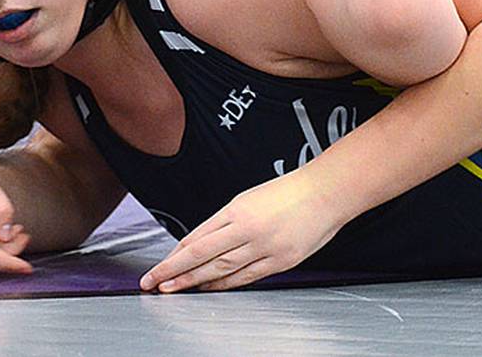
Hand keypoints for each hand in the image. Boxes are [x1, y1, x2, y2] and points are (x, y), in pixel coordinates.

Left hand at [139, 171, 342, 292]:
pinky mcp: (281, 261)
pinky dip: (225, 285)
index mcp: (237, 210)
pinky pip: (246, 277)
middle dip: (174, 273)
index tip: (157, 269)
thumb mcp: (249, 199)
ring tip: (175, 290)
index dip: (173, 257)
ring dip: (195, 282)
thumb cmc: (289, 191)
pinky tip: (210, 288)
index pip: (196, 239)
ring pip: (221, 270)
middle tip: (154, 284)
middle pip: (202, 256)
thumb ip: (226, 222)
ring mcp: (264, 247)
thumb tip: (201, 244)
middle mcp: (247, 229)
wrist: (326, 192)